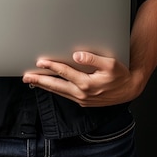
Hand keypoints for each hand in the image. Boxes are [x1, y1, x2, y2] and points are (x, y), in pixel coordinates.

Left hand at [22, 52, 138, 106]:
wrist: (129, 89)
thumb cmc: (120, 74)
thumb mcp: (110, 63)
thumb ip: (93, 59)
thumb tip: (77, 55)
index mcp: (88, 84)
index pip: (65, 73)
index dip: (52, 66)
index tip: (40, 61)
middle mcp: (82, 93)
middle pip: (56, 86)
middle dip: (40, 80)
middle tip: (26, 76)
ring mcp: (82, 99)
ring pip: (59, 92)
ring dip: (44, 86)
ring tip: (32, 81)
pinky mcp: (83, 101)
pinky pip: (65, 95)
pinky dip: (55, 90)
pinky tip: (48, 86)